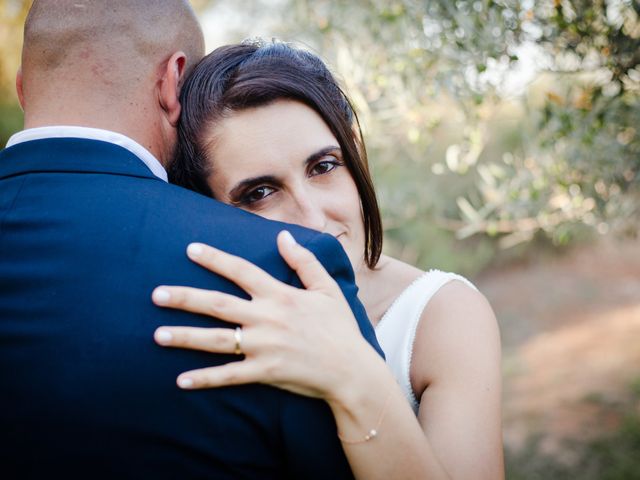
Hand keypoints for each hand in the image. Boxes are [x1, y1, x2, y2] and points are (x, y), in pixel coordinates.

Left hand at [152, 230, 374, 399]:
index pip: (241, 271)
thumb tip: (284, 235)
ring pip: (215, 340)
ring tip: (157, 335)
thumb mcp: (326, 288)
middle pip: (217, 305)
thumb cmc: (339, 327)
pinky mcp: (264, 372)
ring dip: (185, 337)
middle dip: (185, 298)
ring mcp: (263, 347)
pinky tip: (180, 380)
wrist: (350, 370)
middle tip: (155, 294)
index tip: (190, 249)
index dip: (215, 259)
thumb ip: (304, 261)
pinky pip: (228, 376)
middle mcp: (266, 318)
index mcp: (280, 295)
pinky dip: (204, 379)